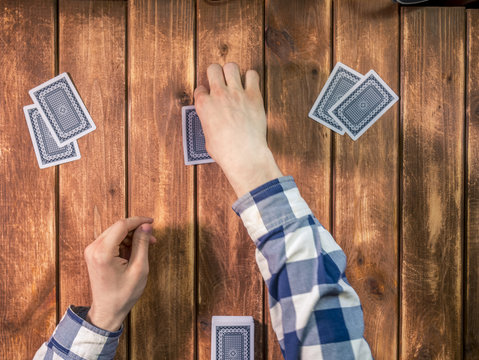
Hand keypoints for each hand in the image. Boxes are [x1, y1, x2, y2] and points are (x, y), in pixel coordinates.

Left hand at [84, 216, 155, 331]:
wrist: (107, 310)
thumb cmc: (123, 294)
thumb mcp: (139, 269)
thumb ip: (142, 244)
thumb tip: (146, 226)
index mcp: (103, 253)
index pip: (122, 225)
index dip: (138, 221)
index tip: (152, 222)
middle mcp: (93, 248)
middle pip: (118, 227)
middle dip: (136, 229)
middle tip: (151, 239)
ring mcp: (91, 251)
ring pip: (115, 232)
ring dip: (131, 236)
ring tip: (145, 246)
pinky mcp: (93, 253)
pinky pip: (111, 239)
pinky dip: (124, 241)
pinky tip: (134, 250)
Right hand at [194, 63, 281, 196]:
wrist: (244, 155)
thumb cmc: (225, 151)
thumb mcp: (207, 138)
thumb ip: (209, 123)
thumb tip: (212, 122)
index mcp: (204, 105)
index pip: (200, 88)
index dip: (205, 93)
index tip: (210, 97)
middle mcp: (218, 95)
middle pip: (213, 68)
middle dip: (216, 73)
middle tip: (221, 81)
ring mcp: (236, 94)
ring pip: (231, 66)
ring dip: (232, 72)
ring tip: (235, 81)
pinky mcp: (253, 96)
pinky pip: (252, 75)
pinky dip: (251, 78)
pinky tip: (250, 85)